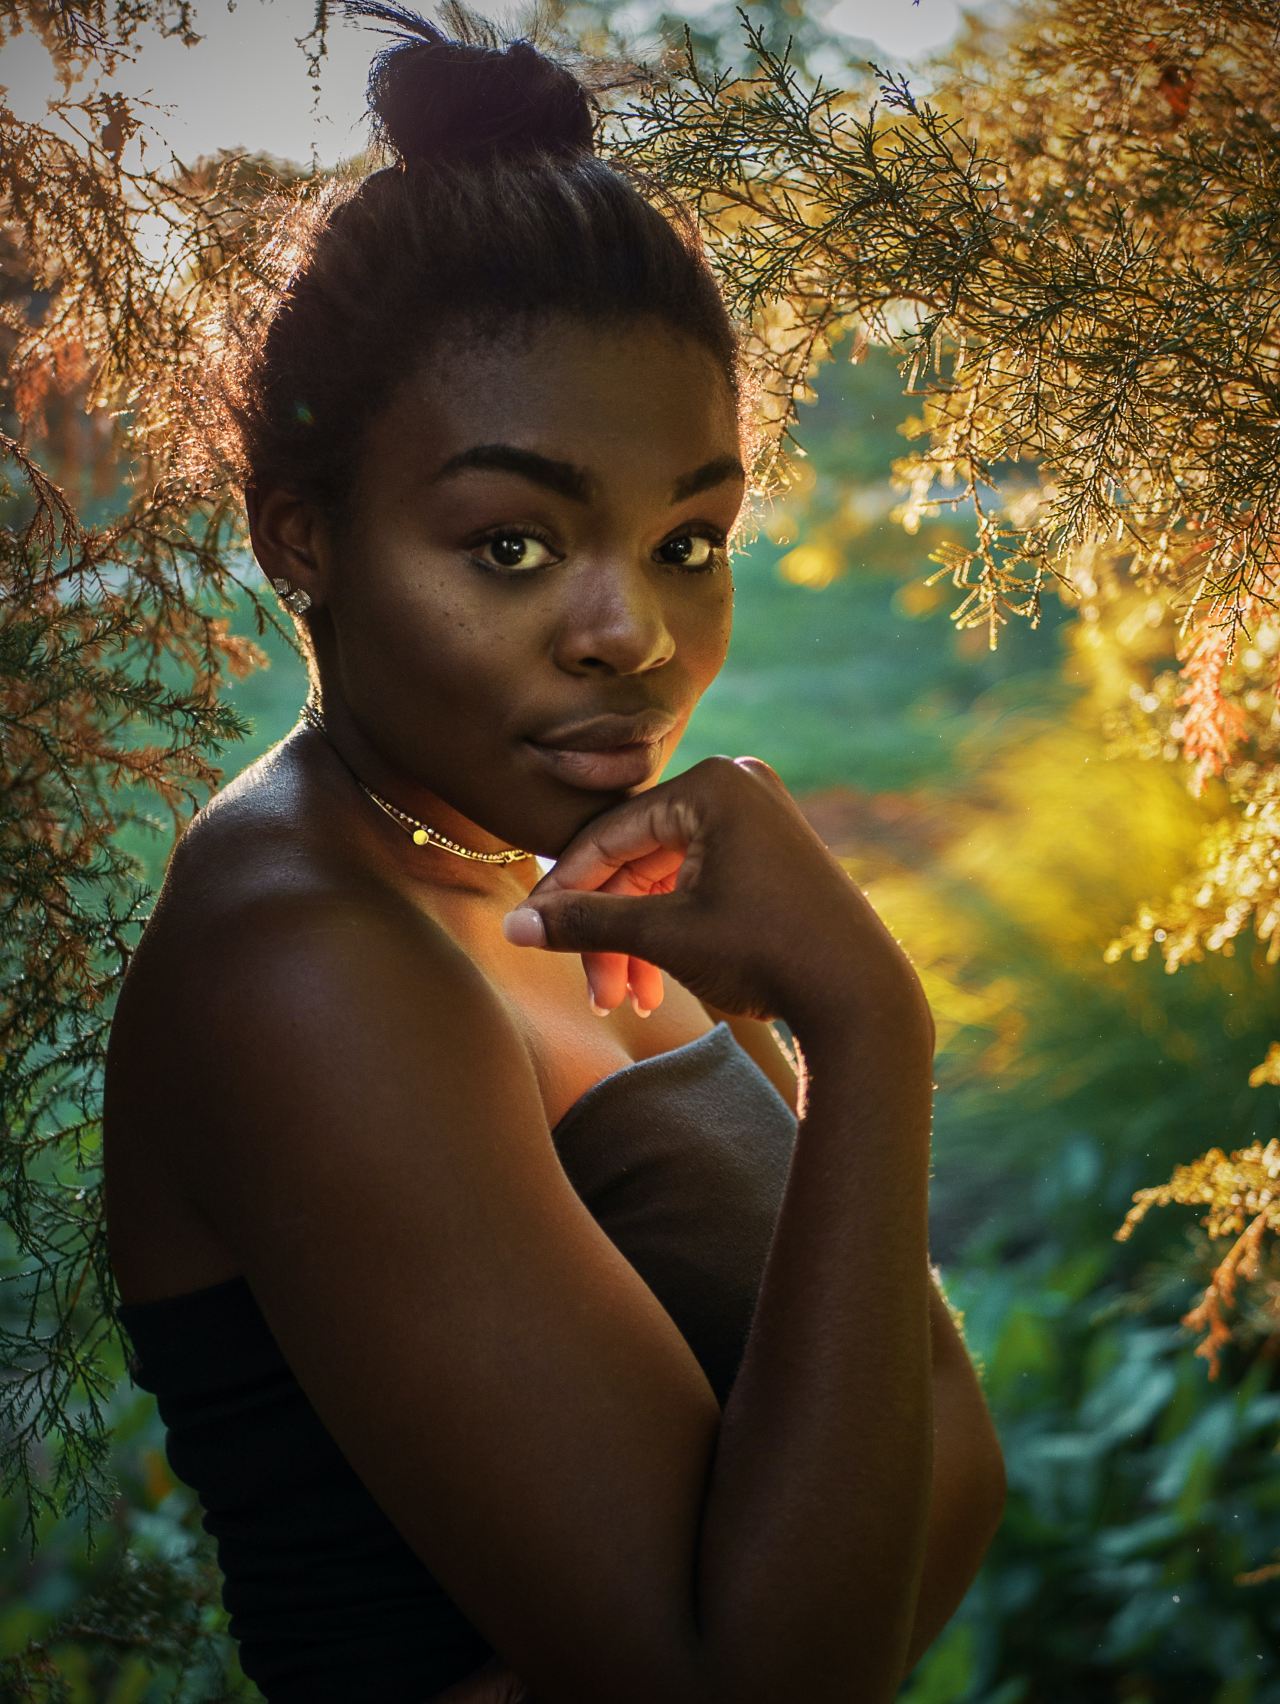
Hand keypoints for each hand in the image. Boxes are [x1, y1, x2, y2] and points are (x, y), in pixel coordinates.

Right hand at [502, 756, 931, 1044]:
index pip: (609, 833)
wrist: (863, 998)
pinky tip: (654, 986)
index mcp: (711, 784)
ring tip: (625, 1001)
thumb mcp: (666, 936)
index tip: (530, 933)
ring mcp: (756, 815)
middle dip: (609, 929)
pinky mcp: (768, 850)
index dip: (564, 890)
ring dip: (637, 940)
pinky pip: (696, 882)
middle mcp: (735, 784)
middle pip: (635, 858)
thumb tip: (514, 928)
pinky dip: (672, 929)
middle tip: (594, 990)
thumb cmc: (767, 954)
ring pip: (663, 878)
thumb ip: (586, 923)